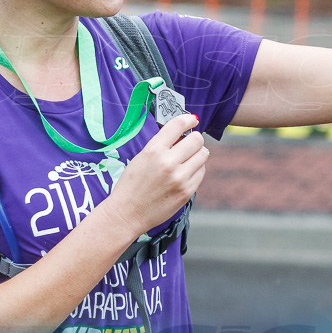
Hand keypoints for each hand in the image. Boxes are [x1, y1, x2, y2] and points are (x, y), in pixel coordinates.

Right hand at [103, 114, 206, 235]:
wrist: (128, 212)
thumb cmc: (131, 185)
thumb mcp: (141, 158)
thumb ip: (161, 145)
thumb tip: (181, 134)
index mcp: (153, 150)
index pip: (177, 125)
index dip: (188, 119)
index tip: (191, 120)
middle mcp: (168, 163)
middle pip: (196, 140)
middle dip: (195, 138)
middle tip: (190, 142)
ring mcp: (179, 178)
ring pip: (203, 155)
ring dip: (197, 153)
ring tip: (187, 158)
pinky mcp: (187, 191)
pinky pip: (201, 172)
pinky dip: (196, 169)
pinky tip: (186, 172)